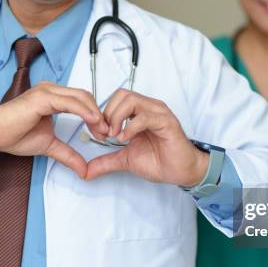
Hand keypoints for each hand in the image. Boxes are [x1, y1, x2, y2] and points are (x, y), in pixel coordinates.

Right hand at [0, 82, 107, 177]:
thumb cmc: (13, 134)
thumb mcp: (49, 146)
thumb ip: (68, 155)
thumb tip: (84, 169)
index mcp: (53, 97)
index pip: (83, 100)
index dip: (96, 114)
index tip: (103, 132)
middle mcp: (51, 90)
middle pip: (85, 96)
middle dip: (99, 114)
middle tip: (106, 132)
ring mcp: (46, 91)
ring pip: (81, 97)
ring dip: (95, 113)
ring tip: (101, 130)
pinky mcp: (42, 98)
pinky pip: (69, 102)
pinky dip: (84, 111)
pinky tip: (93, 121)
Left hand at [85, 90, 208, 186]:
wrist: (180, 172)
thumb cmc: (160, 161)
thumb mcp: (125, 159)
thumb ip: (106, 161)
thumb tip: (86, 170)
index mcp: (140, 112)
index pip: (117, 99)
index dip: (103, 114)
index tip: (100, 134)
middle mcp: (150, 108)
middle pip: (122, 94)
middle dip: (108, 113)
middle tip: (106, 134)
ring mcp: (159, 113)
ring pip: (132, 100)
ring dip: (117, 117)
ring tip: (115, 135)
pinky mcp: (167, 123)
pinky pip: (144, 117)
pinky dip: (130, 127)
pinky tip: (125, 139)